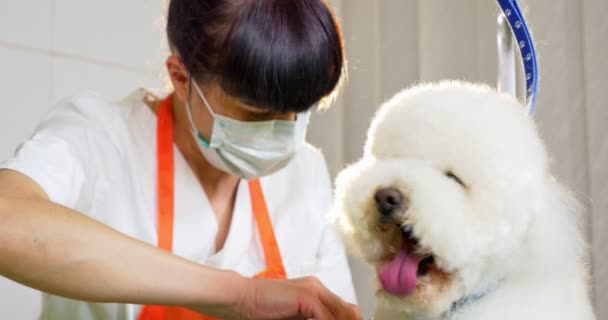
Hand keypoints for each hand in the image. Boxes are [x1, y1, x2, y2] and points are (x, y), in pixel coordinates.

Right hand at [201, 275, 360, 319]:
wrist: (241, 298)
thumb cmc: (261, 310)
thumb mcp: (292, 317)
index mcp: (315, 292)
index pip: (345, 310)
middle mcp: (318, 288)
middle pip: (349, 311)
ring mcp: (313, 290)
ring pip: (342, 314)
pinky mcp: (307, 296)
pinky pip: (327, 317)